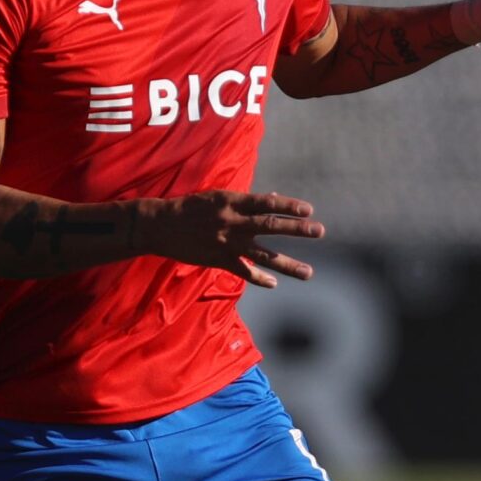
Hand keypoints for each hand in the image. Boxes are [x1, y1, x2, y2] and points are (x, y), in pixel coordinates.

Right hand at [141, 190, 323, 288]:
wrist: (160, 225)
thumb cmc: (192, 207)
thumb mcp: (219, 197)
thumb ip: (247, 201)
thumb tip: (274, 198)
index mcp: (233, 202)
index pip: (267, 203)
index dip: (289, 206)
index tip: (309, 209)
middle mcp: (233, 222)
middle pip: (270, 225)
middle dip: (297, 229)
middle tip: (320, 231)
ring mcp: (227, 242)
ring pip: (263, 255)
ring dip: (288, 264)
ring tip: (309, 273)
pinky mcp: (218, 259)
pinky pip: (244, 272)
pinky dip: (260, 278)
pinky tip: (274, 283)